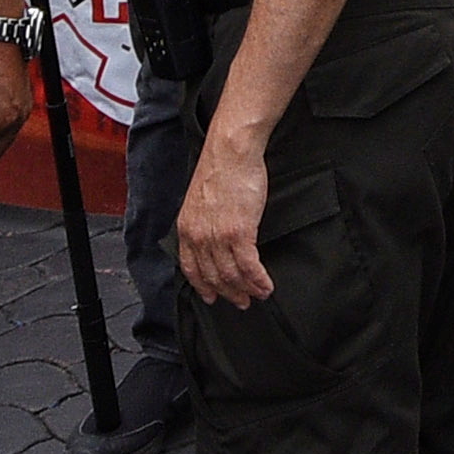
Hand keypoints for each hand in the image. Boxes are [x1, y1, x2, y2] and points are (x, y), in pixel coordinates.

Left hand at [180, 134, 273, 310]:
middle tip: (242, 301)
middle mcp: (199, 237)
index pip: (191, 269)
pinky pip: (249, 265)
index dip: (203, 286)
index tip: (212, 296)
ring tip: (259, 295)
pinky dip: (259, 279)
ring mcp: (218, 236)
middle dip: (229, 293)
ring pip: (232, 275)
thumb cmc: (221, 168)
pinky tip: (266, 284)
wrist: (231, 152)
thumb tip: (214, 237)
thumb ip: (203, 222)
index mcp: (187, 229)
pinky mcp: (240, 232)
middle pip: (213, 276)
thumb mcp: (200, 199)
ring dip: (247, 289)